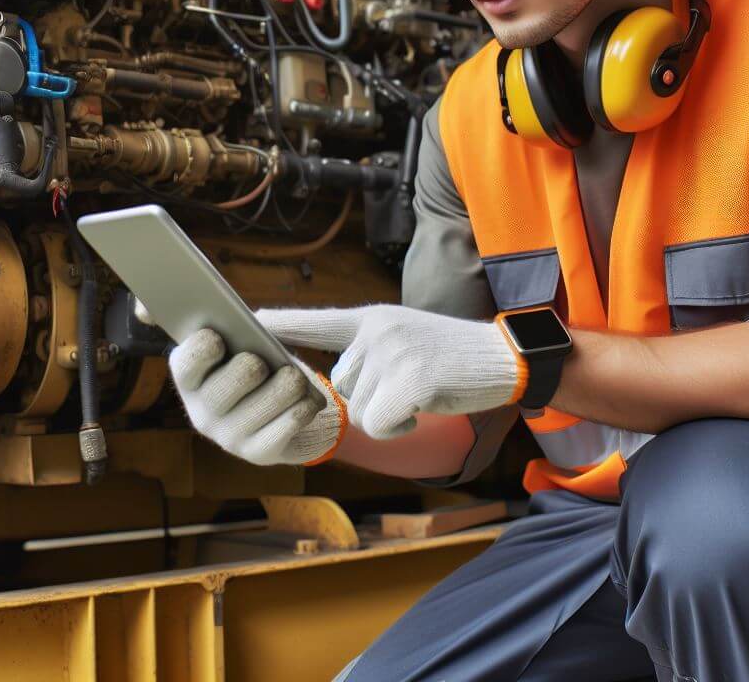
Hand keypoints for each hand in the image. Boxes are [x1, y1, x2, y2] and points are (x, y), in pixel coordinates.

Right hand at [168, 328, 345, 465]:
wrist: (275, 411)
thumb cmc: (255, 362)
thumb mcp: (242, 341)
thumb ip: (238, 325)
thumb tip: (240, 320)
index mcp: (190, 378)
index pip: (187, 361)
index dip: (204, 346)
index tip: (219, 336)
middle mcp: (201, 412)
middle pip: (239, 375)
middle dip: (258, 363)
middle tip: (263, 361)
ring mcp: (229, 437)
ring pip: (273, 397)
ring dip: (291, 381)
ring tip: (293, 377)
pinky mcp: (259, 453)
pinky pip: (292, 420)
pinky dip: (305, 404)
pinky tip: (308, 399)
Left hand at [257, 304, 519, 439]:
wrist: (502, 358)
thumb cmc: (449, 357)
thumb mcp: (401, 339)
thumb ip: (364, 352)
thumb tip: (331, 383)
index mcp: (370, 319)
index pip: (316, 323)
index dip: (280, 326)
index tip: (246, 323)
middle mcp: (375, 330)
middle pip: (339, 389)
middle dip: (368, 400)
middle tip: (407, 386)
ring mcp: (393, 352)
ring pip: (358, 412)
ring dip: (386, 416)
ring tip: (420, 393)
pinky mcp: (411, 379)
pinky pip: (379, 424)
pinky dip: (399, 428)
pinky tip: (423, 409)